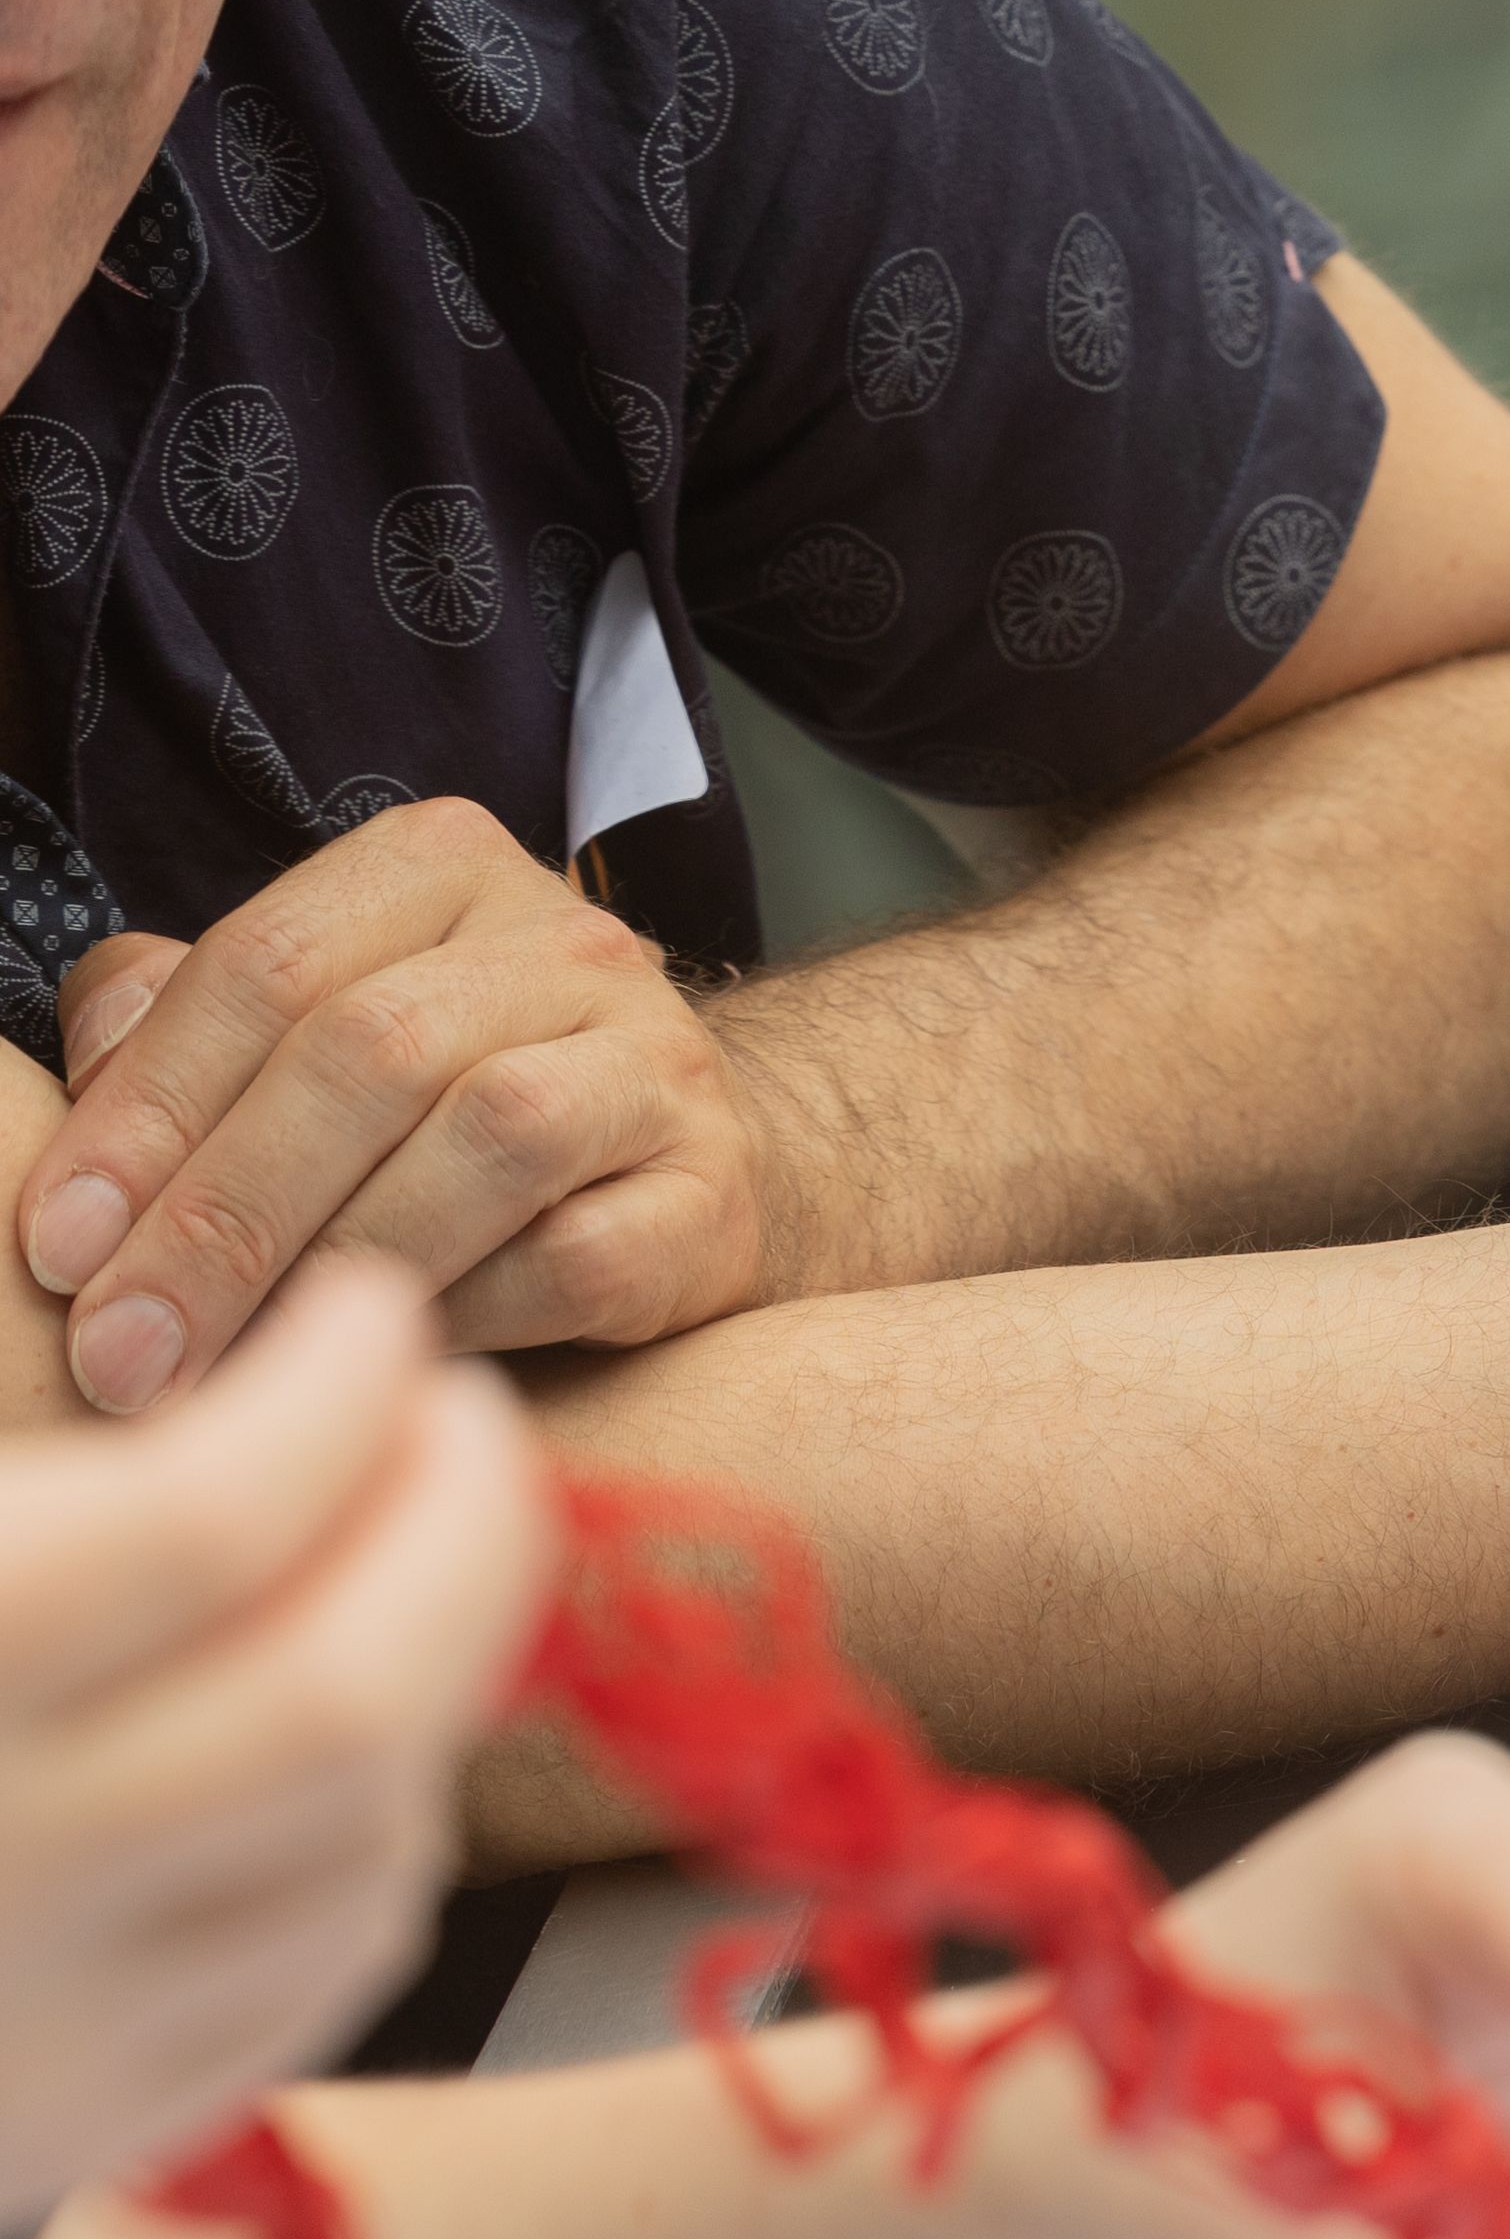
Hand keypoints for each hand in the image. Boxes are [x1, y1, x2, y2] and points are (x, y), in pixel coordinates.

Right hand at [0, 1262, 558, 2224]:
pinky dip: (377, 1829)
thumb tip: (165, 1355)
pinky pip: (322, 1963)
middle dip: (458, 1532)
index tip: (373, 1311)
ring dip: (437, 1676)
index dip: (329, 1398)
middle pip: (341, 1694)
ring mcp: (52, 2017)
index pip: (200, 1527)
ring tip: (412, 1555)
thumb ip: (22, 1501)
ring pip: (366, 1833)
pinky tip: (351, 1734)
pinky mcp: (86, 2116)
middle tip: (465, 1416)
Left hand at [20, 795, 773, 1412]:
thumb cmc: (450, 1103)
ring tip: (231, 1366)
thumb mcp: (314, 1020)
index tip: (58, 1244)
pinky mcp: (715, 1196)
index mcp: (443, 872)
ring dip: (335, 1265)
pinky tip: (388, 1361)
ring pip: (489, 1138)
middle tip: (125, 1342)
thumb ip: (186, 1013)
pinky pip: (576, 1257)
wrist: (683, 1170)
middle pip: (370, 1052)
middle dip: (225, 1211)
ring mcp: (661, 1066)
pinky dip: (464, 1315)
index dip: (149, 1108)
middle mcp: (571, 944)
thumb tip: (96, 1063)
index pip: (270, 962)